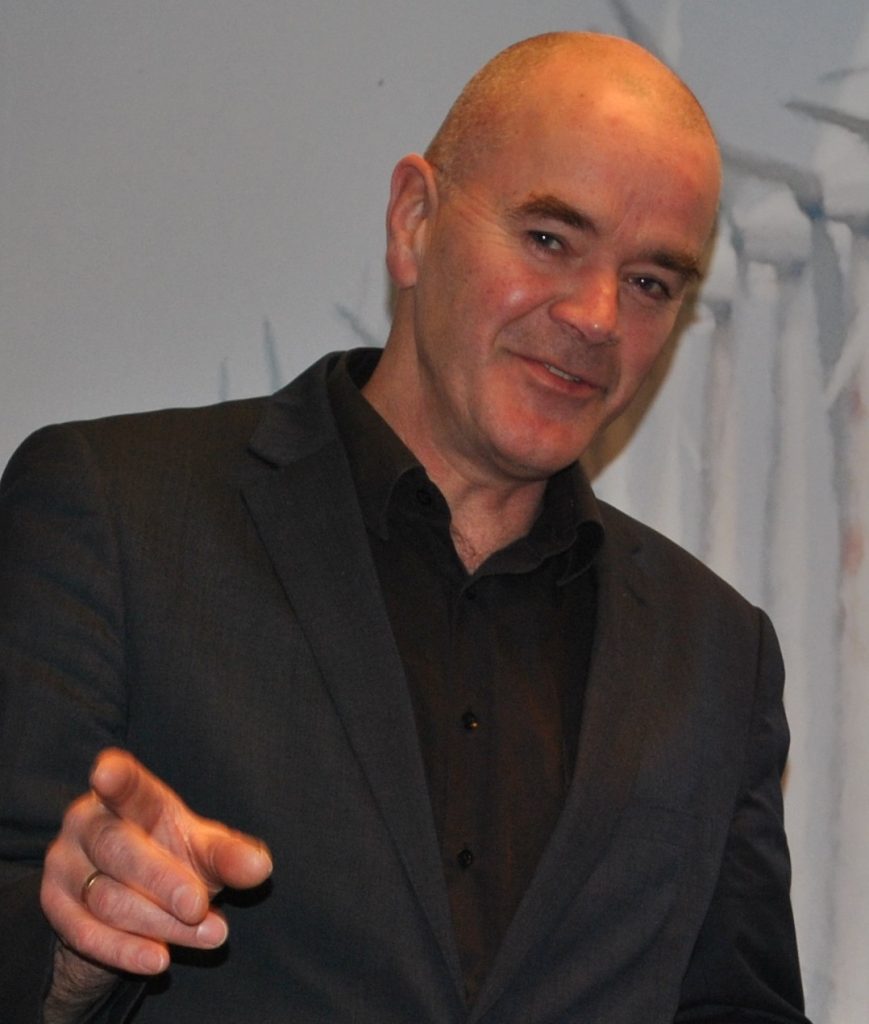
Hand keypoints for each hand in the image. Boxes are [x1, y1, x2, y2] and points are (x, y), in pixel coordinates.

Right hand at [40, 749, 272, 989]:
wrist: (133, 900)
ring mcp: (64, 862)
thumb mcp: (204, 851)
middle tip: (200, 905)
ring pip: (107, 898)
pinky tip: (160, 960)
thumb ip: (229, 856)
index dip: (116, 777)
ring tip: (210, 934)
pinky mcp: (54, 905)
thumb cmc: (173, 857)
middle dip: (163, 880)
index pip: (124, 783)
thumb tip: (260, 867)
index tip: (106, 772)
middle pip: (119, 848)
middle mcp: (87, 822)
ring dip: (160, 922)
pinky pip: (86, 933)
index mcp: (126, 796)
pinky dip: (126, 950)